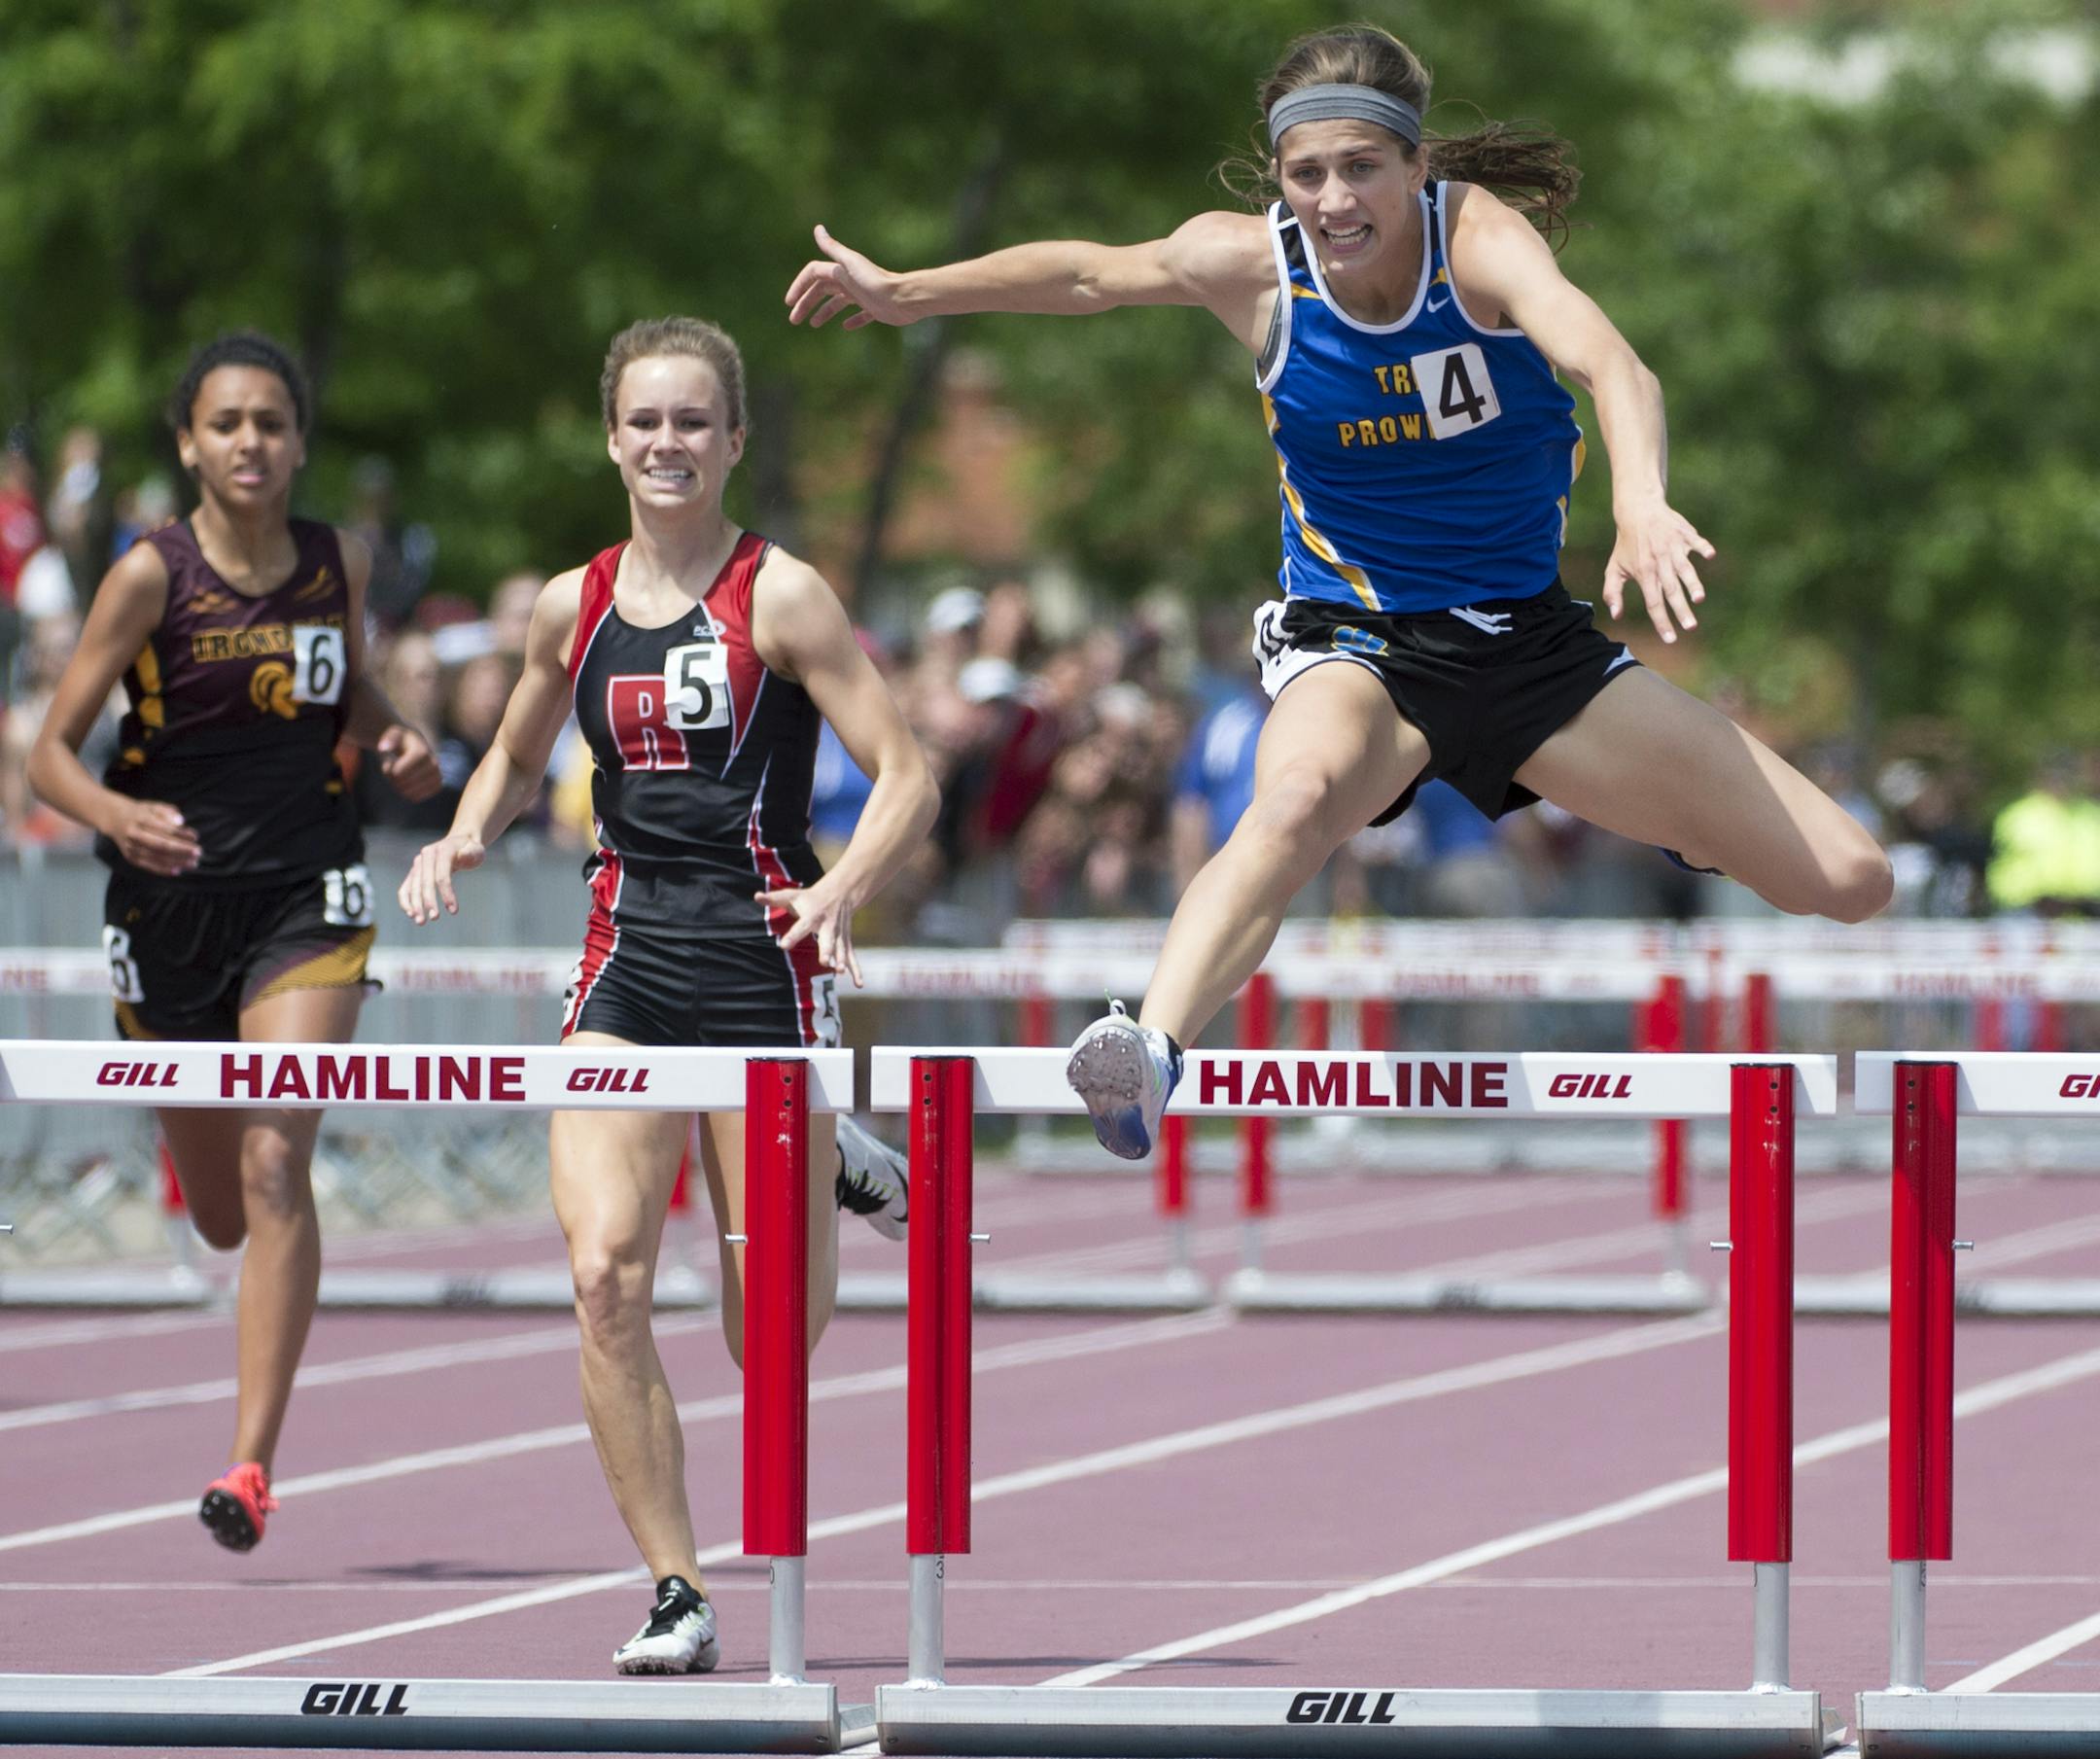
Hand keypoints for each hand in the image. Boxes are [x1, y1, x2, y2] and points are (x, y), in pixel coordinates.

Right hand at [105, 798, 199, 876]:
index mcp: (140, 819)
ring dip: (177, 861)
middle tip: (198, 852)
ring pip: (156, 857)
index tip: (195, 837)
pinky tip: (178, 870)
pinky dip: (163, 869)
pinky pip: (148, 866)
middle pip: (161, 845)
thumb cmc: (141, 812)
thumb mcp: (153, 806)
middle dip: (182, 850)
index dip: (181, 834)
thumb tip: (180, 822)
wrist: (115, 818)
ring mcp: (131, 847)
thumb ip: (168, 812)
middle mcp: (134, 834)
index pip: (164, 828)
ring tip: (193, 863)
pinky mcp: (130, 857)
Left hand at [375, 724, 441, 801]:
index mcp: (422, 752)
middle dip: (393, 780)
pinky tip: (408, 783)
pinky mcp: (437, 786)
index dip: (390, 772)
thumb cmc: (401, 741)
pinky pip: (416, 798)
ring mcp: (437, 776)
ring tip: (399, 777)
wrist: (416, 746)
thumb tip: (383, 748)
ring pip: (410, 793)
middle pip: (404, 783)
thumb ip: (388, 739)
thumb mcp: (393, 735)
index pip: (399, 772)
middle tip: (391, 771)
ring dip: (399, 788)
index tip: (387, 764)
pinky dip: (408, 793)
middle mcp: (434, 764)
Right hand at [398, 831, 484, 924]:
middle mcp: (426, 856)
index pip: (442, 875)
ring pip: (412, 886)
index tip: (454, 911)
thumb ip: (470, 853)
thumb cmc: (470, 850)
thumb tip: (463, 855)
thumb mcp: (476, 850)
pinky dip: (406, 901)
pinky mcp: (414, 873)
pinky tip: (411, 914)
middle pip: (425, 881)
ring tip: (421, 922)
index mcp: (442, 850)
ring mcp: (418, 864)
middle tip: (435, 918)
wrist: (459, 844)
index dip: (446, 893)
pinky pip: (405, 888)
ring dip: (415, 905)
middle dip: (429, 901)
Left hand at [754, 878, 863, 986]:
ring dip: (841, 960)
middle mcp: (827, 926)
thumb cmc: (810, 898)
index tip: (783, 945)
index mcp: (812, 915)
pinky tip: (858, 984)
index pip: (801, 926)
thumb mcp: (793, 895)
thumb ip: (774, 898)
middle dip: (827, 950)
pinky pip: (852, 957)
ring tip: (839, 971)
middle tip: (824, 961)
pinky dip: (856, 970)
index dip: (792, 936)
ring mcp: (839, 935)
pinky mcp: (846, 942)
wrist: (840, 893)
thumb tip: (756, 897)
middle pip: (827, 939)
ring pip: (841, 949)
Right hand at [784, 225, 908, 329]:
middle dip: (806, 303)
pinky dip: (852, 320)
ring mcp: (861, 294)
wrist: (902, 298)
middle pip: (821, 290)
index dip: (799, 286)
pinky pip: (860, 315)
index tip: (790, 303)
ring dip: (823, 312)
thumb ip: (832, 247)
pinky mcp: (874, 308)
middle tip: (794, 320)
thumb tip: (817, 228)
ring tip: (813, 325)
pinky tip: (846, 327)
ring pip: (837, 303)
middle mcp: (849, 280)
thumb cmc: (874, 281)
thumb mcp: (849, 263)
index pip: (813, 274)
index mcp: (840, 270)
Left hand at [1602, 499, 1714, 643]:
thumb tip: (1616, 615)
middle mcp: (1659, 562)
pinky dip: (1702, 548)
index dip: (1661, 622)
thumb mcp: (1614, 568)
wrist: (1638, 509)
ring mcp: (1673, 548)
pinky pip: (1696, 542)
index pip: (1653, 602)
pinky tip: (1710, 555)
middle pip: (1671, 591)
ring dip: (1692, 583)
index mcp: (1643, 573)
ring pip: (1684, 569)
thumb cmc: (1627, 544)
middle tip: (1691, 627)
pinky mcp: (1685, 534)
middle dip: (1680, 610)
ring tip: (1699, 598)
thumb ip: (1612, 592)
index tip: (1670, 639)